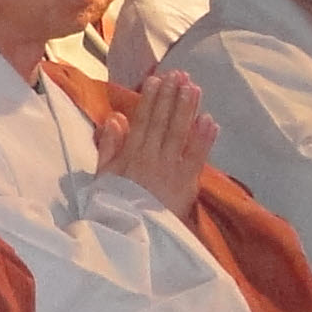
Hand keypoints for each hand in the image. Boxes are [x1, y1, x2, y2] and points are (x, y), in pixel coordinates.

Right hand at [94, 68, 216, 221]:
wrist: (128, 236)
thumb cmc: (112, 207)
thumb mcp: (102, 176)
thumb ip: (108, 147)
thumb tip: (115, 118)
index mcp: (130, 154)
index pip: (142, 120)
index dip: (150, 99)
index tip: (157, 80)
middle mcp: (151, 156)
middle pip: (162, 121)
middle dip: (171, 96)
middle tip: (180, 75)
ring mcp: (169, 169)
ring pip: (178, 133)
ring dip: (187, 109)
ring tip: (194, 88)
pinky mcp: (185, 183)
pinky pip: (196, 157)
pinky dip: (203, 138)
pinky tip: (209, 121)